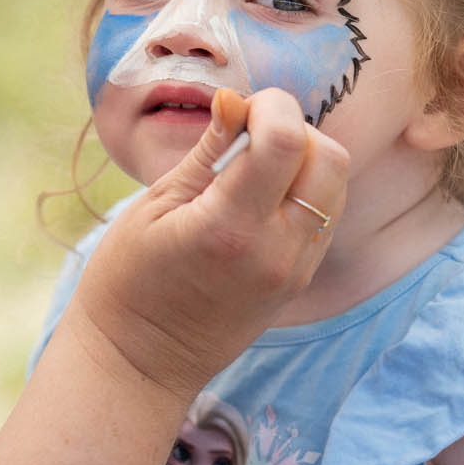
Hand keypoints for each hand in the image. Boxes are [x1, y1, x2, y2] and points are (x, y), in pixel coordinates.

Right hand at [70, 86, 347, 399]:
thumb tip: (235, 101)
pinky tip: (261, 197)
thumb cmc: (127, 282)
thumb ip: (207, 152)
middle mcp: (277, 250)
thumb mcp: (154, 206)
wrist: (140, 363)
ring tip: (253, 168)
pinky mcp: (301, 281)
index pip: (287, 140)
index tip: (237, 110)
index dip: (269, 106)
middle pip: (329, 157)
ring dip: (304, 158)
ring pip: (336, 185)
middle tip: (249, 136)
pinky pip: (326, 215)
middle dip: (295, 128)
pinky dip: (304, 189)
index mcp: (231, 228)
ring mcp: (296, 270)